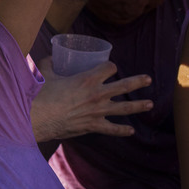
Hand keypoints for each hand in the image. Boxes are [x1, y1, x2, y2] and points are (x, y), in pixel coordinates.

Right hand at [31, 56, 152, 142]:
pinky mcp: (93, 126)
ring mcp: (98, 111)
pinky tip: (131, 131)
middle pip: (125, 86)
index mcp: (88, 78)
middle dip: (138, 81)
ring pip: (125, 108)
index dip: (109, 66)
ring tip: (150, 104)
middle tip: (148, 79)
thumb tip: (49, 57)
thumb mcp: (44, 74)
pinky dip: (122, 130)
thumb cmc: (41, 95)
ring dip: (139, 106)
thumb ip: (48, 64)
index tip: (108, 67)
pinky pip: (112, 129)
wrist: (38, 119)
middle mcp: (98, 94)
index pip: (109, 67)